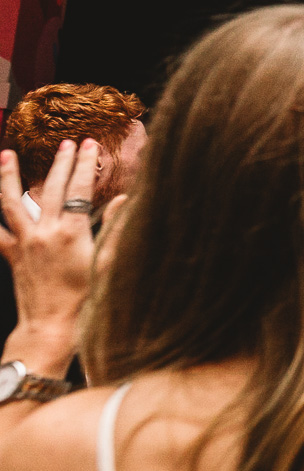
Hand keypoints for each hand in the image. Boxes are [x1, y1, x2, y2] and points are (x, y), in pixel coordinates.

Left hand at [0, 141, 103, 374]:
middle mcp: (44, 233)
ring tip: (7, 156)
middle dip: (58, 163)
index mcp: (71, 233)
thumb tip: (124, 199)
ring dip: (9, 177)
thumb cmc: (86, 300)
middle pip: (48, 189)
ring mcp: (24, 243)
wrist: (52, 327)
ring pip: (11, 203)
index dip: (84, 165)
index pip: (78, 189)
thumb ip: (116, 228)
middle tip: (65, 143)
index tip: (88, 145)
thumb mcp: (109, 263)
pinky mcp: (12, 256)